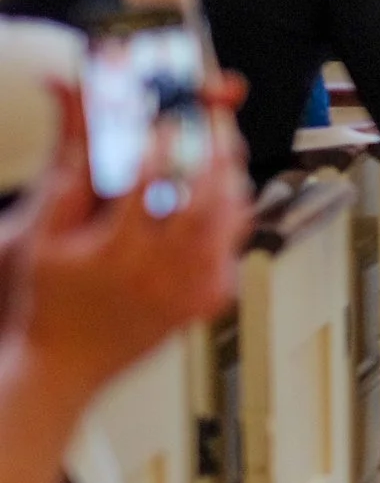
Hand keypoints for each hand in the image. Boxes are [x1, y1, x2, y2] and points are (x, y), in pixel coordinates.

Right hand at [1, 78, 251, 401]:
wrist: (64, 367)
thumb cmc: (48, 301)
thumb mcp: (42, 236)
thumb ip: (67, 177)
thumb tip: (80, 125)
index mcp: (116, 252)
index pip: (152, 181)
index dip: (164, 141)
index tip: (168, 115)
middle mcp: (162, 272)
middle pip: (207, 196)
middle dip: (214, 150)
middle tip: (215, 118)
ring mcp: (192, 290)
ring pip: (231, 219)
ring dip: (230, 178)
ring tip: (223, 148)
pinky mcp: (209, 302)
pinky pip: (233, 247)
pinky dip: (232, 215)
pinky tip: (224, 192)